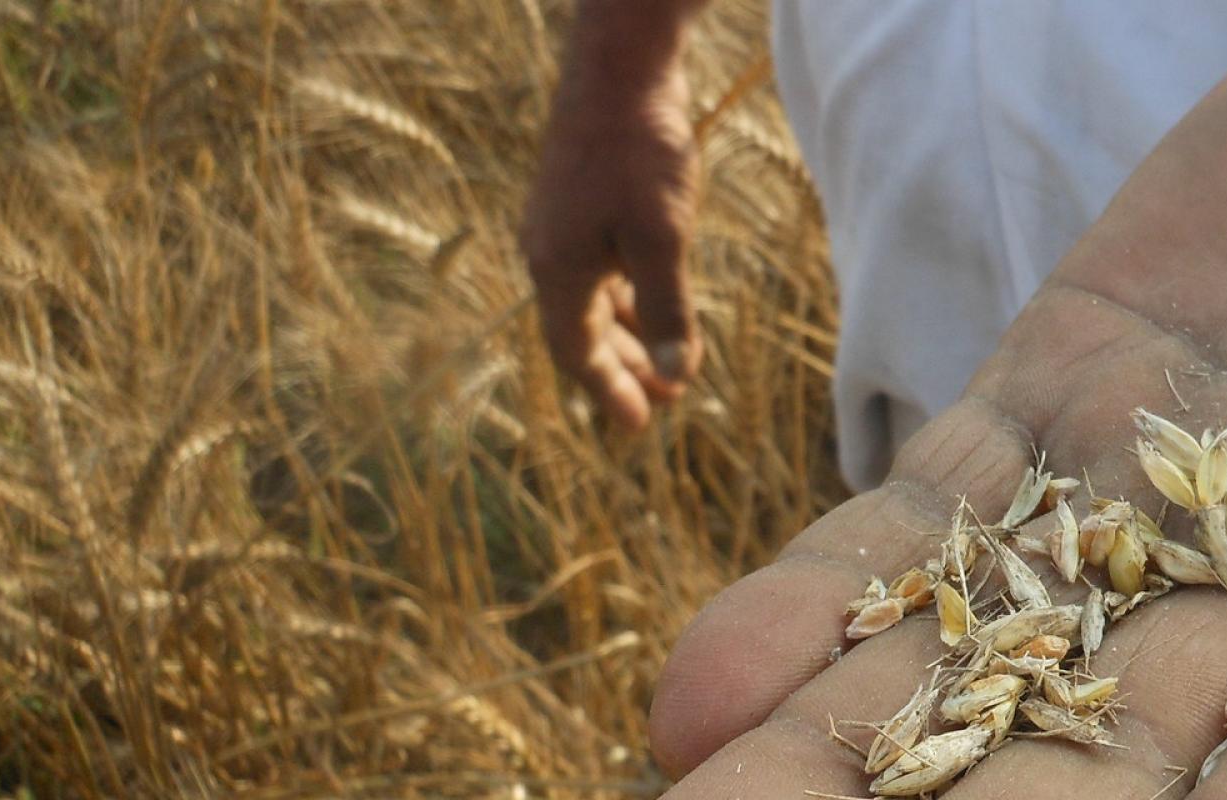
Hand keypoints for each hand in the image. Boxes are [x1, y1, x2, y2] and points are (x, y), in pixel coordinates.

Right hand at [520, 57, 700, 427]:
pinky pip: (600, 270)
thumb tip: (677, 375)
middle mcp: (549, 252)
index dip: (607, 392)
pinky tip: (655, 302)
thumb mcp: (663, 237)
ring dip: (631, 335)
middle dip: (624, 371)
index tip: (635, 428)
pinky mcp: (581, 202)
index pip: (576, 353)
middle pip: (584, 332)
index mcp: (558, 270)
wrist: (619, 73)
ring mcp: (562, 226)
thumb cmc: (640, 153)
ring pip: (595, 300)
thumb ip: (668, 307)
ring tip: (668, 366)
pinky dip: (629, 296)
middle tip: (661, 406)